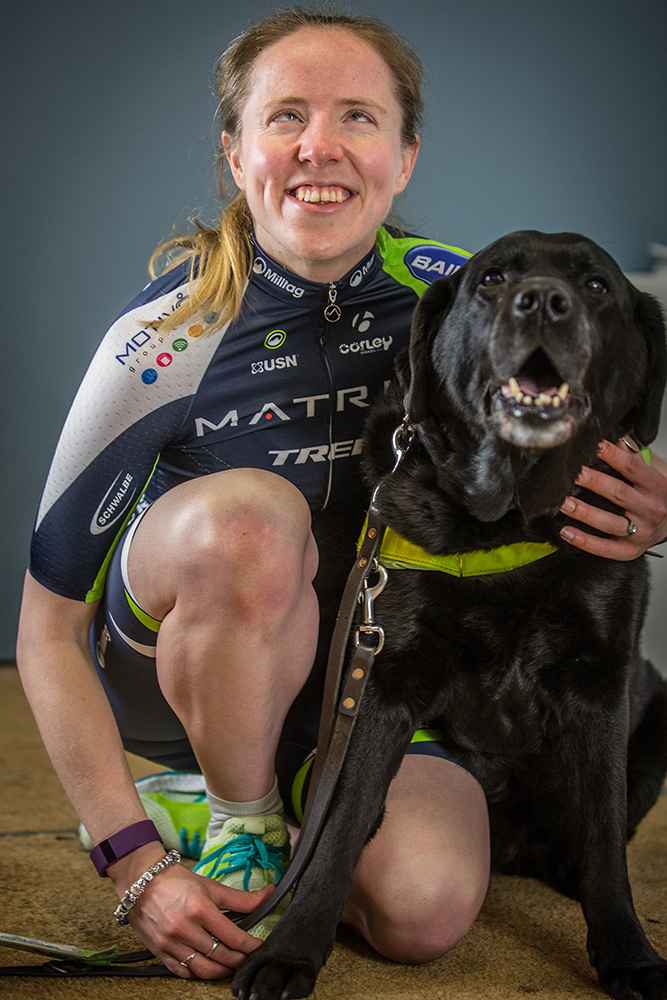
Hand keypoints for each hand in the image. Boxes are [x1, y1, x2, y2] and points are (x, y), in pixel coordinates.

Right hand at [109, 845, 272, 979]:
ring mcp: (171, 943)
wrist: (141, 881)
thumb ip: (240, 897)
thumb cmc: (175, 881)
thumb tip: (267, 894)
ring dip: (221, 971)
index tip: (259, 947)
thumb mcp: (210, 886)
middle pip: (221, 956)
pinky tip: (207, 967)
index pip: (234, 937)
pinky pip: (183, 972)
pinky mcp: (160, 952)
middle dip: (239, 960)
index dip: (251, 946)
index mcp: (200, 909)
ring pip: (203, 970)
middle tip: (247, 957)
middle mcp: (185, 929)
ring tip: (230, 965)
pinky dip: (198, 974)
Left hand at [559, 439, 666, 559]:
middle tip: (573, 474)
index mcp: (655, 486)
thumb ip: (632, 459)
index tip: (594, 446)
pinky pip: (605, 548)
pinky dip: (585, 541)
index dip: (613, 456)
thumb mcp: (651, 477)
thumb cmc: (657, 499)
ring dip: (585, 513)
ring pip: (610, 522)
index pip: (633, 467)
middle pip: (619, 493)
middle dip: (594, 482)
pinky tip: (567, 532)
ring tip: (564, 503)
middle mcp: (649, 509)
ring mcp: (640, 532)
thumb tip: (611, 438)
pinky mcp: (629, 550)